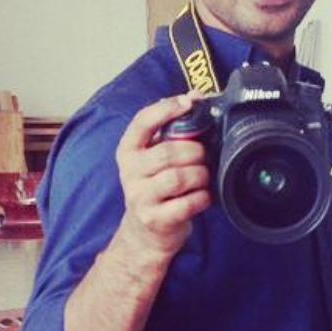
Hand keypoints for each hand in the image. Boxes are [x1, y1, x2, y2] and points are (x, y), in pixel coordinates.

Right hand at [116, 92, 210, 256]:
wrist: (144, 235)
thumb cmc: (156, 188)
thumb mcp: (155, 158)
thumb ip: (172, 129)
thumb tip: (195, 96)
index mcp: (128, 151)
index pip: (141, 122)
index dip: (165, 109)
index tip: (187, 102)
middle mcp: (130, 173)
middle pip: (168, 152)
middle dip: (195, 152)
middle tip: (203, 156)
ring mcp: (140, 198)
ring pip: (179, 177)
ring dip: (200, 175)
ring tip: (202, 178)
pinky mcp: (155, 219)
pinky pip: (187, 203)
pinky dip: (202, 198)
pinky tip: (202, 197)